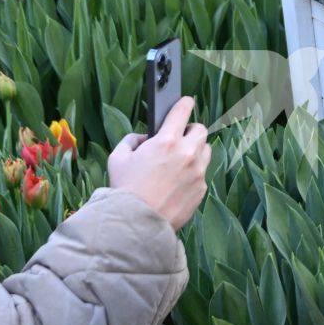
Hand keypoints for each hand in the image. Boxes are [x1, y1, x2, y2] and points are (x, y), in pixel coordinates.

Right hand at [107, 96, 210, 229]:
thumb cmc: (125, 189)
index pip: (183, 111)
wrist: (138, 222)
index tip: (185, 102)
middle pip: (201, 130)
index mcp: (166, 141)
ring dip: (196, 150)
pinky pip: (202, 174)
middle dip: (190, 130)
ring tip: (180, 160)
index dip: (184, 103)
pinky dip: (193, 173)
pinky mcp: (201, 189)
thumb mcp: (118, 158)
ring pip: (206, 151)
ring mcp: (197, 172)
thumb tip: (144, 138)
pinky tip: (178, 182)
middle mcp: (187, 154)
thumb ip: (131, 140)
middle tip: (179, 138)